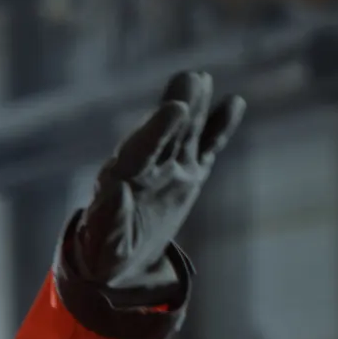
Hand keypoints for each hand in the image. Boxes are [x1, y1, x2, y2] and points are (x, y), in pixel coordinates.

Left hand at [72, 71, 245, 289]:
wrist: (118, 259)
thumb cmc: (105, 255)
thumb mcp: (103, 248)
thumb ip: (109, 221)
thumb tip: (118, 191)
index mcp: (120, 182)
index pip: (140, 152)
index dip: (157, 130)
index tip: (175, 110)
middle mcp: (145, 168)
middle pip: (163, 134)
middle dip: (176, 107)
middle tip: (191, 79)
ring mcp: (168, 169)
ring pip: (184, 134)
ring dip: (196, 108)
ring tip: (204, 79)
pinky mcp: (188, 176)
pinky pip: (206, 149)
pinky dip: (219, 128)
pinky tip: (234, 103)